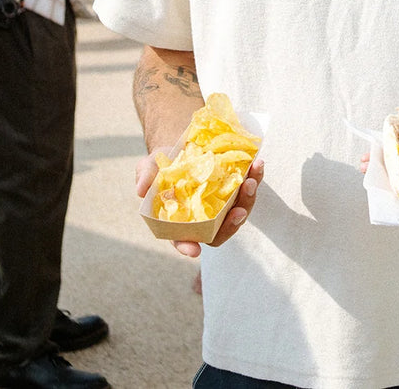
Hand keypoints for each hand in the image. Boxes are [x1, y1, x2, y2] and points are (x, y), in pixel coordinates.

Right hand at [136, 152, 263, 257]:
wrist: (182, 148)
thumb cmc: (162, 166)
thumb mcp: (149, 168)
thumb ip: (145, 177)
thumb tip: (141, 190)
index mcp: (179, 220)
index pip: (182, 239)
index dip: (187, 246)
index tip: (194, 250)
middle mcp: (204, 218)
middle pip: (220, 230)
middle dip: (231, 224)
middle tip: (238, 211)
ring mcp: (222, 205)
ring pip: (239, 211)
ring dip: (248, 199)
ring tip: (251, 181)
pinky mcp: (235, 189)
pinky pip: (248, 188)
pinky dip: (255, 178)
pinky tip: (258, 165)